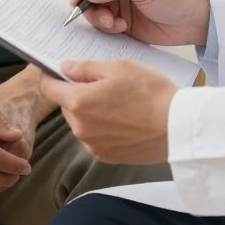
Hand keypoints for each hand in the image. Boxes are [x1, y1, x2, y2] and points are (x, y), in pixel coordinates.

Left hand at [40, 60, 173, 163]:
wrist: (176, 127)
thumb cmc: (151, 93)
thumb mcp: (119, 67)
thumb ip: (86, 68)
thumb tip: (65, 67)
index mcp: (79, 101)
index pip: (48, 88)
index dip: (51, 77)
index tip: (59, 71)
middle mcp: (80, 127)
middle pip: (66, 105)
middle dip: (77, 93)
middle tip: (104, 84)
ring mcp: (92, 144)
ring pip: (80, 122)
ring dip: (90, 111)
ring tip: (119, 102)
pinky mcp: (105, 156)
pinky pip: (94, 137)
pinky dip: (102, 127)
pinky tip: (124, 119)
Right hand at [68, 0, 209, 45]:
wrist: (193, 21)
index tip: (77, 0)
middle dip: (89, 7)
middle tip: (103, 18)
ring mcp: (117, 3)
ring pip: (92, 11)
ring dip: (99, 20)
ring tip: (116, 25)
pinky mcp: (121, 22)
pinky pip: (102, 26)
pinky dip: (107, 29)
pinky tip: (123, 29)